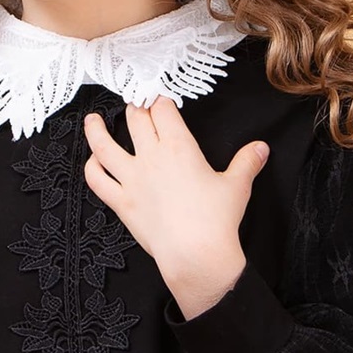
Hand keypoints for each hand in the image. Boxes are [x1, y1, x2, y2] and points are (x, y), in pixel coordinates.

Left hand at [83, 97, 268, 319]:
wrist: (196, 255)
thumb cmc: (216, 221)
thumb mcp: (237, 186)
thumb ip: (246, 162)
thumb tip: (261, 148)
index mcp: (179, 148)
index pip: (163, 111)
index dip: (160, 100)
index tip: (159, 97)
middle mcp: (152, 158)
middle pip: (136, 120)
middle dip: (135, 107)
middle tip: (135, 102)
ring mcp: (132, 179)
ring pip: (104, 146)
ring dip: (96, 129)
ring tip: (92, 119)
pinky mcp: (122, 202)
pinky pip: (98, 180)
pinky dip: (91, 168)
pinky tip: (92, 161)